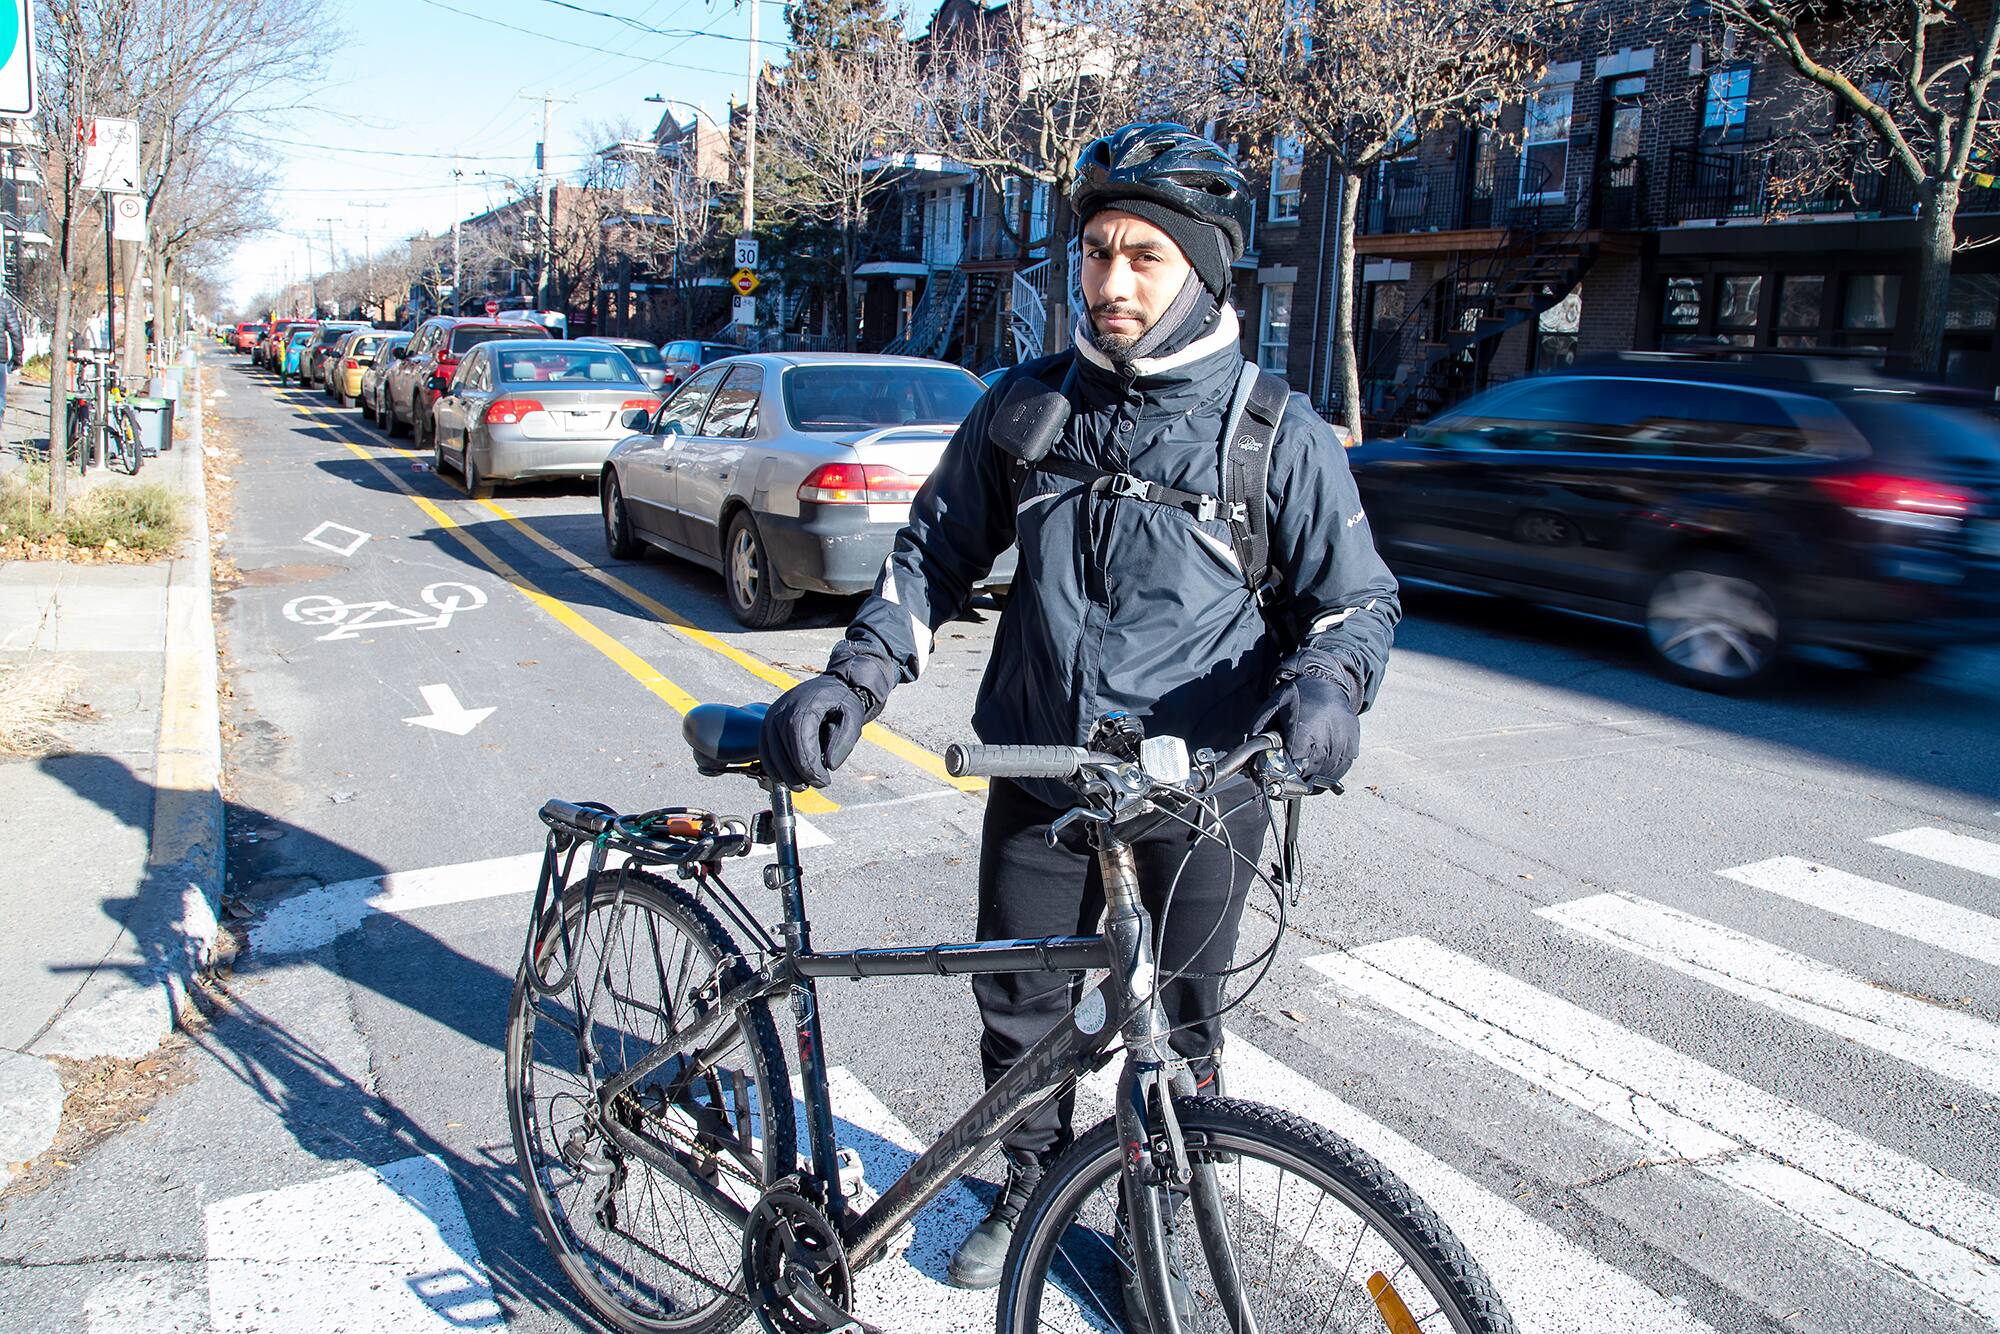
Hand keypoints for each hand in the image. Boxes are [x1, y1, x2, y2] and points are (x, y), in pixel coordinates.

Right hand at [759, 674, 871, 788]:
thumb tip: (829, 765)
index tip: (824, 781)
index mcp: (804, 707)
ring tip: (804, 785)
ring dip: (787, 776)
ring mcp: (771, 718)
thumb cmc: (841, 701)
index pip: (802, 742)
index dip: (811, 767)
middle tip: (818, 784)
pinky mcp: (766, 725)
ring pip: (773, 755)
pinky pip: (765, 752)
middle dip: (801, 775)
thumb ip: (845, 741)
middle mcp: (782, 711)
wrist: (828, 686)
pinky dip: (774, 768)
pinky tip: (787, 778)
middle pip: (786, 752)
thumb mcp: (854, 716)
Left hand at [1252, 672, 1360, 786]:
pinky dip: (1330, 774)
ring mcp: (1343, 741)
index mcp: (1305, 728)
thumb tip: (1248, 754)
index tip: (1279, 774)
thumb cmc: (1297, 695)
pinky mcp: (1353, 743)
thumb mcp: (1272, 707)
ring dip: (1315, 779)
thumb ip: (1259, 731)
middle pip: (1312, 771)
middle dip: (1298, 777)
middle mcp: (1327, 736)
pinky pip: (1342, 768)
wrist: (1326, 681)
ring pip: (1328, 774)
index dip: (1286, 772)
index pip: (1296, 763)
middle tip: (1289, 778)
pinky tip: (1320, 770)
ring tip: (1304, 775)